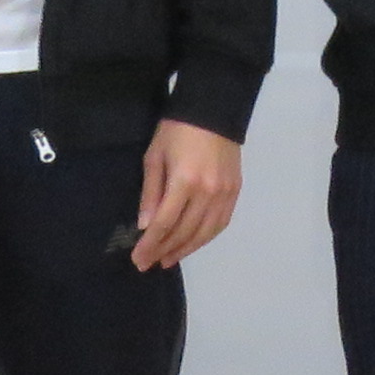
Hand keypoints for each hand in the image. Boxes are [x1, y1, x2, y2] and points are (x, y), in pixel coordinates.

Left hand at [134, 119, 244, 269]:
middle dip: (164, 251)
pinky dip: (206, 238)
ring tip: (169, 259)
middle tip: (149, 264)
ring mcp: (225, 193)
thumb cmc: (176, 130)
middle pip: (184, 232)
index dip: (150, 245)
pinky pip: (221, 223)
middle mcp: (208, 192)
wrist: (213, 110)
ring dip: (186, 249)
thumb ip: (151, 193)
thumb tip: (146, 226)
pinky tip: (193, 243)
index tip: (138, 259)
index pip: (165, 223)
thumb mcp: (154, 157)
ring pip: (205, 233)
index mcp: (184, 182)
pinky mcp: (235, 191)